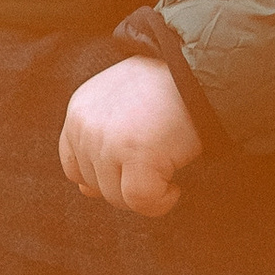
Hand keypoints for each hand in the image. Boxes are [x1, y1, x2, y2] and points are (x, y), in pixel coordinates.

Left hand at [59, 53, 201, 217]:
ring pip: (117, 197)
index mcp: (80, 111)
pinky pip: (141, 201)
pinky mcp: (137, 154)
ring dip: (146, 195)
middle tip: (157, 166)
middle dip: (128, 185)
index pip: (73, 167)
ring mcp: (109, 141)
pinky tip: (174, 188)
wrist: (200, 72)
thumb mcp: (122, 105)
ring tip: (168, 172)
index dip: (104, 178)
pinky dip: (161, 203)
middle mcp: (87, 126)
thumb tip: (86, 191)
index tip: (132, 171)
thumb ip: (98, 143)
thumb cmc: (166, 90)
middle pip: (96, 186)